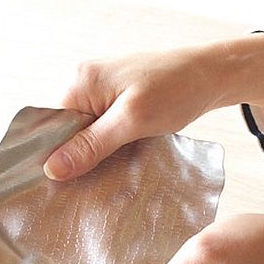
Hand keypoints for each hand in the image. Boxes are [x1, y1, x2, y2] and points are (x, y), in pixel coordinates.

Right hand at [44, 34, 263, 179]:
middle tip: (89, 188)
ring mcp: (103, 91)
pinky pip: (104, 128)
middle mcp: (86, 83)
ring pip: (88, 133)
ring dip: (97, 154)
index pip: (52, 127)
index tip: (63, 188)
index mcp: (81, 81)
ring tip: (106, 178)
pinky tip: (119, 162)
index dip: (57, 157)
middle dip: (79, 158)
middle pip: (68, 131)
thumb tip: (52, 169)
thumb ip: (92, 144)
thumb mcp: (133, 121)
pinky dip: (110, 146)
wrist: (211, 75)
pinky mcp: (119, 100)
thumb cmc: (176, 91)